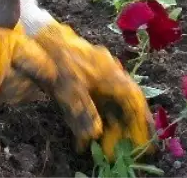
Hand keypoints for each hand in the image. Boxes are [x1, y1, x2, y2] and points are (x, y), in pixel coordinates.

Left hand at [20, 0, 152, 158]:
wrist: (40, 36)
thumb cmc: (59, 61)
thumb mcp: (70, 89)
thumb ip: (84, 112)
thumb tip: (94, 135)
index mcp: (111, 74)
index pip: (133, 99)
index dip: (142, 120)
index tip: (146, 138)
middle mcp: (108, 74)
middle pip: (123, 105)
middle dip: (124, 129)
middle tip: (124, 149)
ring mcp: (96, 76)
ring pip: (109, 106)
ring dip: (108, 127)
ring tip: (104, 148)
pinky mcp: (83, 78)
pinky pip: (94, 102)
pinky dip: (92, 120)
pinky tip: (84, 137)